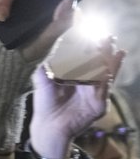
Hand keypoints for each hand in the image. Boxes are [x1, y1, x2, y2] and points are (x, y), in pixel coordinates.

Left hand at [28, 44, 123, 158]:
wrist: (47, 124)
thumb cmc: (45, 102)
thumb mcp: (43, 78)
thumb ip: (50, 62)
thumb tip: (56, 45)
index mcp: (78, 74)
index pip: (88, 57)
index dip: (91, 46)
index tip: (93, 34)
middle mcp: (90, 82)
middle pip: (101, 63)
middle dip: (105, 51)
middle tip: (108, 38)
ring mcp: (96, 93)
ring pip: (107, 75)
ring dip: (111, 62)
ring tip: (116, 50)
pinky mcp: (99, 105)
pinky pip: (104, 91)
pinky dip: (107, 81)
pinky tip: (109, 72)